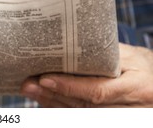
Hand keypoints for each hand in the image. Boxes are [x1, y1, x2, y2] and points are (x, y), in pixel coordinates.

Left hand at [20, 43, 152, 106]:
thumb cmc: (140, 66)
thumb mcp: (127, 57)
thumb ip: (101, 56)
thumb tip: (64, 48)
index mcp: (136, 87)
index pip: (97, 91)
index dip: (69, 87)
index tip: (45, 79)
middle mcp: (130, 108)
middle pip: (84, 105)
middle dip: (53, 95)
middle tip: (29, 85)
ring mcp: (121, 118)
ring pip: (81, 114)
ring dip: (52, 102)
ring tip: (31, 90)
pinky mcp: (110, 120)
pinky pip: (82, 117)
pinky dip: (61, 108)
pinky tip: (44, 99)